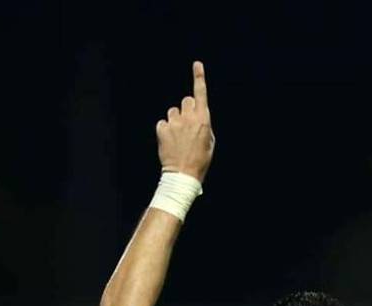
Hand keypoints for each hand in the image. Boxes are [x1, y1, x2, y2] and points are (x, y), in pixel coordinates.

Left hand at [156, 61, 214, 181]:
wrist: (183, 174)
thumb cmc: (200, 160)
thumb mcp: (210, 142)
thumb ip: (204, 125)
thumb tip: (198, 118)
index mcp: (203, 120)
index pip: (201, 93)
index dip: (199, 77)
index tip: (197, 64)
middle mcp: (188, 117)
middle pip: (186, 100)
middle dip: (187, 109)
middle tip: (187, 125)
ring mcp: (174, 122)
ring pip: (173, 111)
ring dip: (175, 120)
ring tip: (178, 136)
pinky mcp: (162, 129)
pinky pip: (163, 123)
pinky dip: (165, 130)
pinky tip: (170, 141)